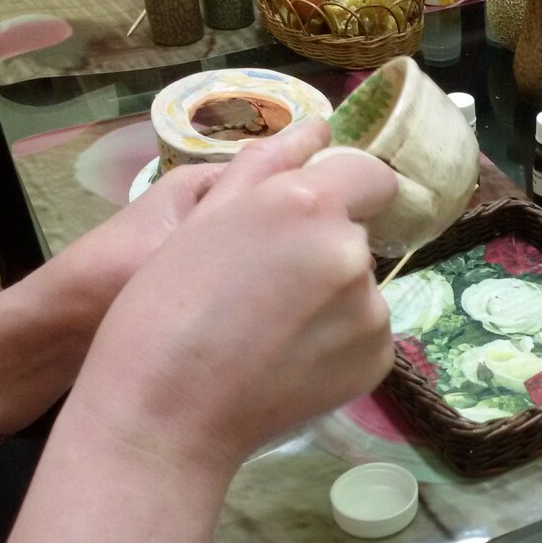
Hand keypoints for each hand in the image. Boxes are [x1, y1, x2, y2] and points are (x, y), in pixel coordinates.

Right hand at [67, 119, 398, 474]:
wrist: (166, 413)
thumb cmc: (163, 307)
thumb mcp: (202, 218)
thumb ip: (268, 165)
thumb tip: (321, 129)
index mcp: (308, 205)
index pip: (373, 176)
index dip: (346, 191)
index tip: (311, 216)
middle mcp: (350, 253)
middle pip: (356, 235)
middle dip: (322, 249)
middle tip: (261, 287)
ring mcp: (370, 311)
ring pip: (360, 287)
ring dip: (330, 297)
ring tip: (268, 329)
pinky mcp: (378, 359)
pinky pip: (366, 333)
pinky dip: (337, 341)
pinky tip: (288, 358)